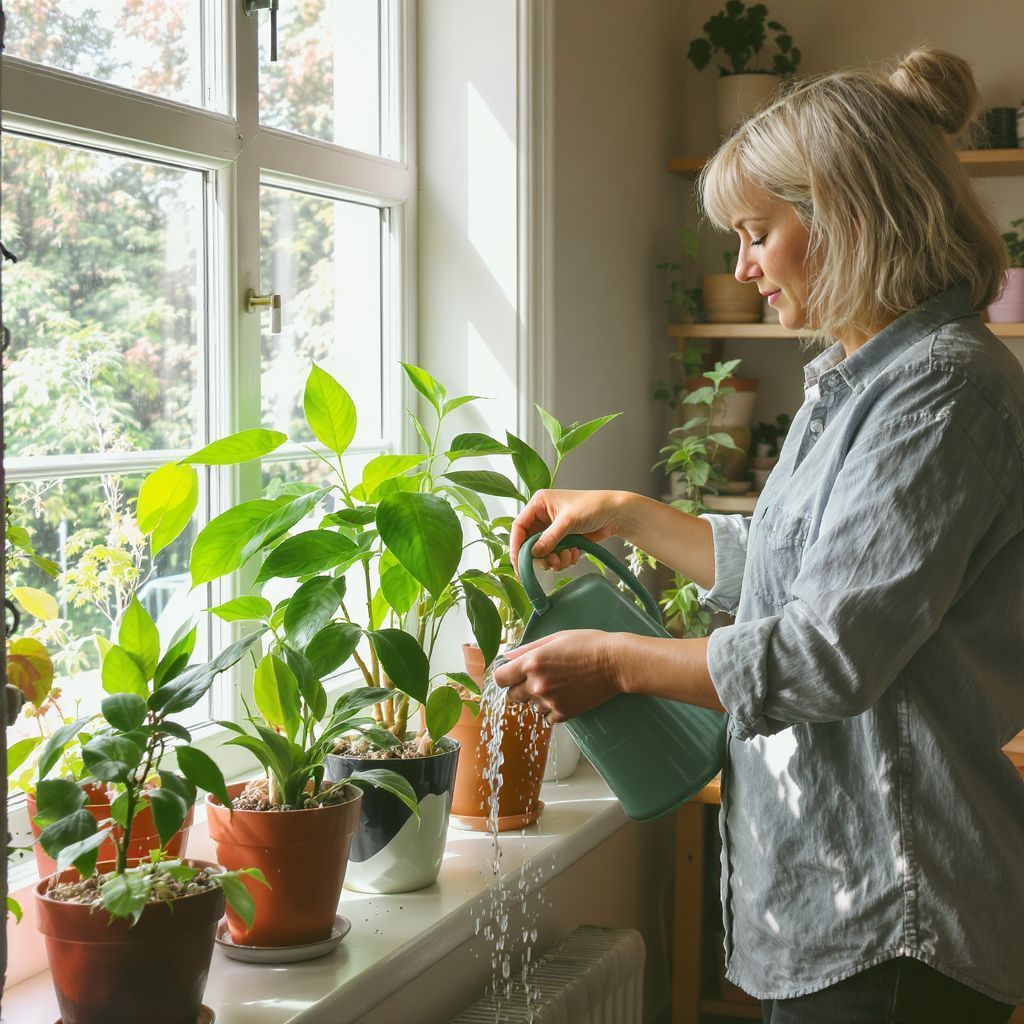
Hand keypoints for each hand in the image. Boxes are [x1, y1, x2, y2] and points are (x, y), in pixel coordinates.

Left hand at [492, 630, 623, 723]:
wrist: (615, 663)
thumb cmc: (587, 644)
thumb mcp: (555, 638)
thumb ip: (528, 649)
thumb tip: (508, 655)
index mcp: (532, 662)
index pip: (500, 678)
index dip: (504, 676)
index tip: (511, 674)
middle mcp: (537, 684)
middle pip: (512, 696)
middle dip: (519, 688)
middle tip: (536, 679)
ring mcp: (550, 701)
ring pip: (530, 707)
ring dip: (537, 700)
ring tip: (556, 686)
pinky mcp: (564, 713)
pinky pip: (547, 718)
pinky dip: (552, 710)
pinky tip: (564, 696)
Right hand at [509, 489, 626, 575]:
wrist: (616, 514)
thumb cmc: (593, 506)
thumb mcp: (568, 522)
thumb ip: (549, 538)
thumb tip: (533, 554)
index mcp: (539, 504)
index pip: (518, 527)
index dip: (516, 546)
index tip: (519, 563)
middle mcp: (543, 516)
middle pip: (530, 543)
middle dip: (541, 556)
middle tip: (552, 564)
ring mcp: (553, 529)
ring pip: (543, 552)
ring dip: (554, 559)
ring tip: (567, 557)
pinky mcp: (563, 539)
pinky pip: (555, 554)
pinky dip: (564, 558)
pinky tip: (575, 553)